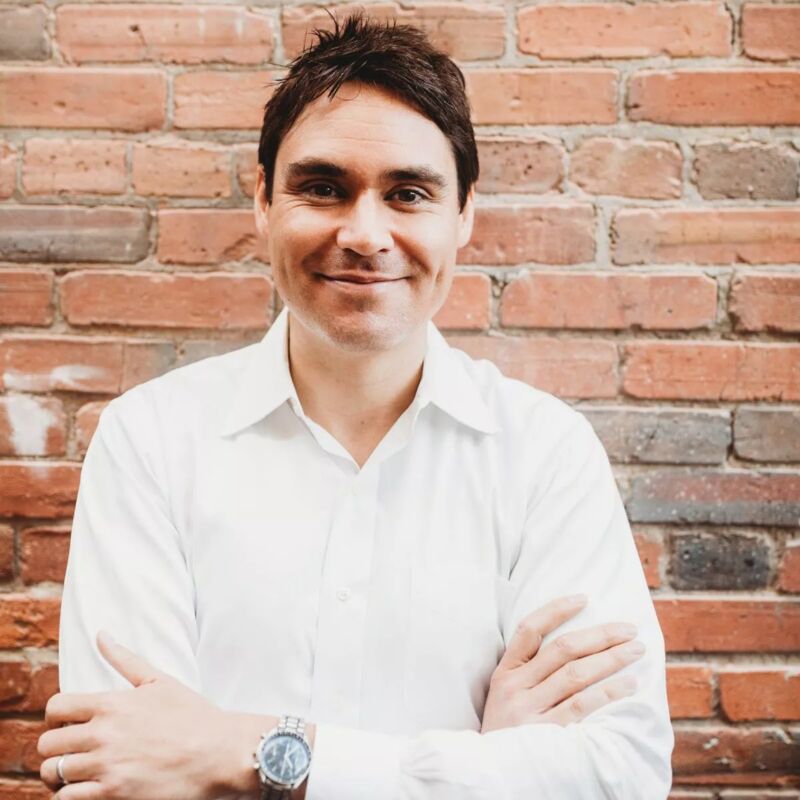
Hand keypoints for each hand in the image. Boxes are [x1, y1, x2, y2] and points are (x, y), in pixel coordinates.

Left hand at [37, 630, 269, 798]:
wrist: (218, 752)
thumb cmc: (192, 715)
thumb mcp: (159, 680)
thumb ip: (125, 659)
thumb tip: (101, 635)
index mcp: (112, 703)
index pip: (55, 707)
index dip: (55, 718)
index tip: (68, 725)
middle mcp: (103, 734)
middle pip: (48, 743)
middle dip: (56, 747)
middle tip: (74, 751)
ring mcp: (106, 766)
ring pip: (53, 773)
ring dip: (61, 774)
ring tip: (78, 773)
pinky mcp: (113, 794)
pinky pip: (67, 799)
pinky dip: (70, 795)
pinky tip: (88, 789)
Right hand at [481, 594, 643, 732]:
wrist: (491, 774)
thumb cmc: (506, 732)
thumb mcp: (505, 697)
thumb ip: (528, 672)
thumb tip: (576, 645)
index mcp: (504, 672)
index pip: (529, 629)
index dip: (556, 610)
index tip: (584, 598)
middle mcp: (514, 687)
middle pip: (562, 649)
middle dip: (600, 635)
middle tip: (629, 629)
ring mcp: (528, 710)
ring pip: (575, 674)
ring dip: (611, 659)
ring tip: (636, 651)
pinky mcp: (545, 734)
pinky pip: (581, 706)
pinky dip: (607, 692)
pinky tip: (628, 683)